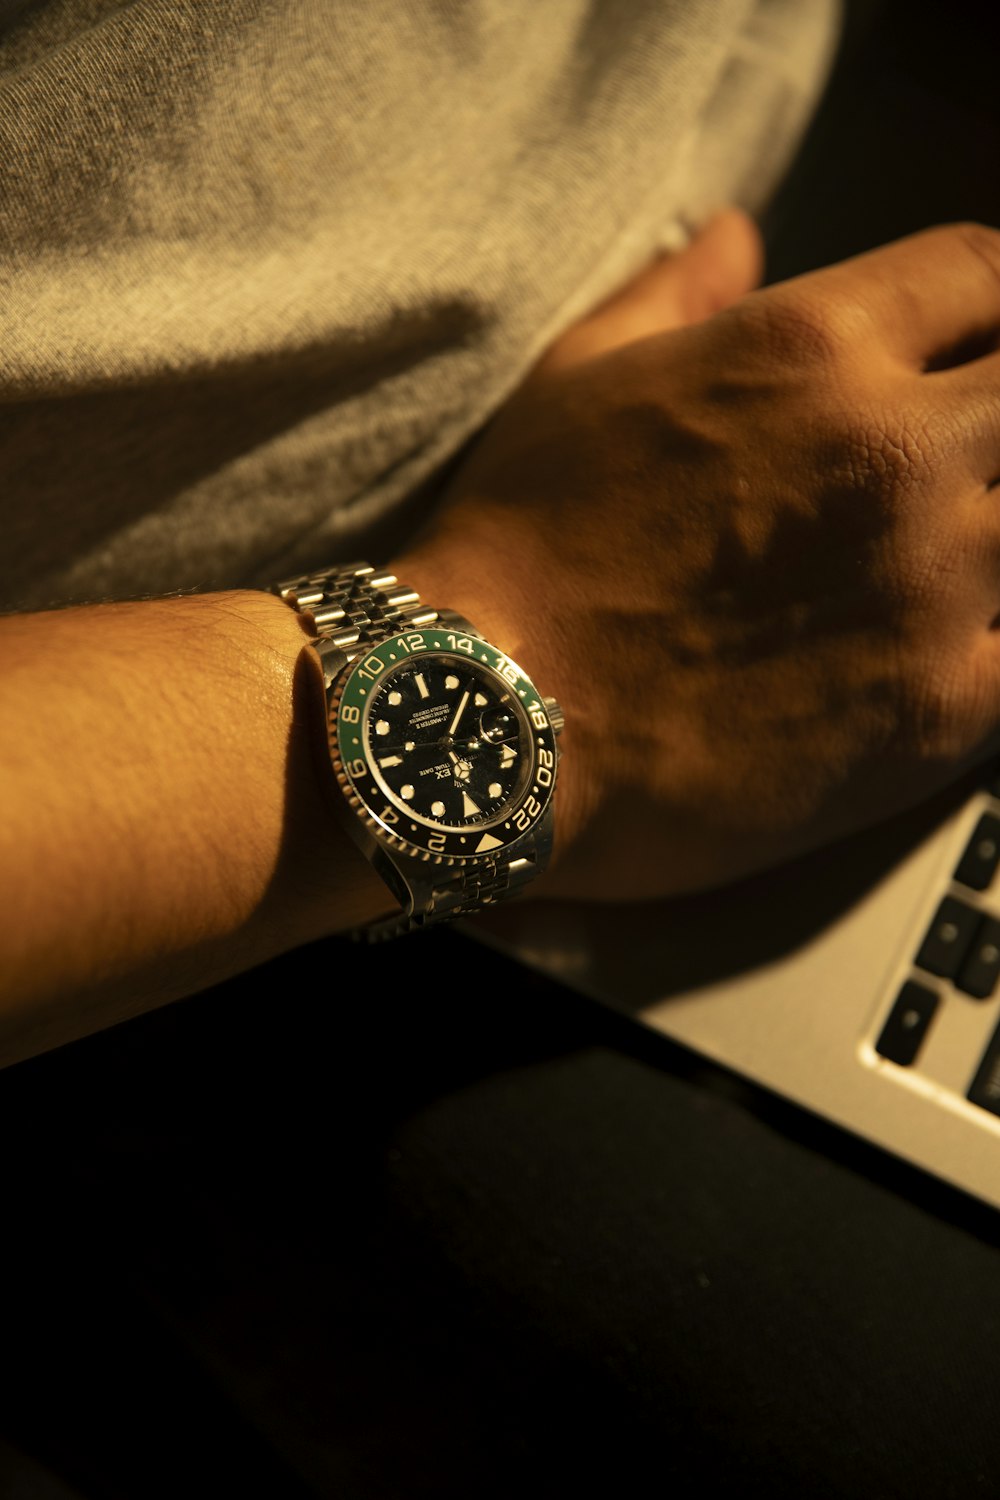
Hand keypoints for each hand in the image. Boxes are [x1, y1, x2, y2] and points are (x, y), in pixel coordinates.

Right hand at [400, 219, 999, 902]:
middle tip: (943, 466)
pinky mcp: (937, 712)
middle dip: (999, 415)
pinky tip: (941, 650)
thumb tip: (736, 232)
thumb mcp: (576, 380)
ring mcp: (931, 588)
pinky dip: (997, 643)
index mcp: (814, 351)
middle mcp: (897, 456)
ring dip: (996, 531)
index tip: (963, 351)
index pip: (985, 274)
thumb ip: (677, 294)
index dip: (985, 310)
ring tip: (932, 562)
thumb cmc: (515, 551)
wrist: (485, 722)